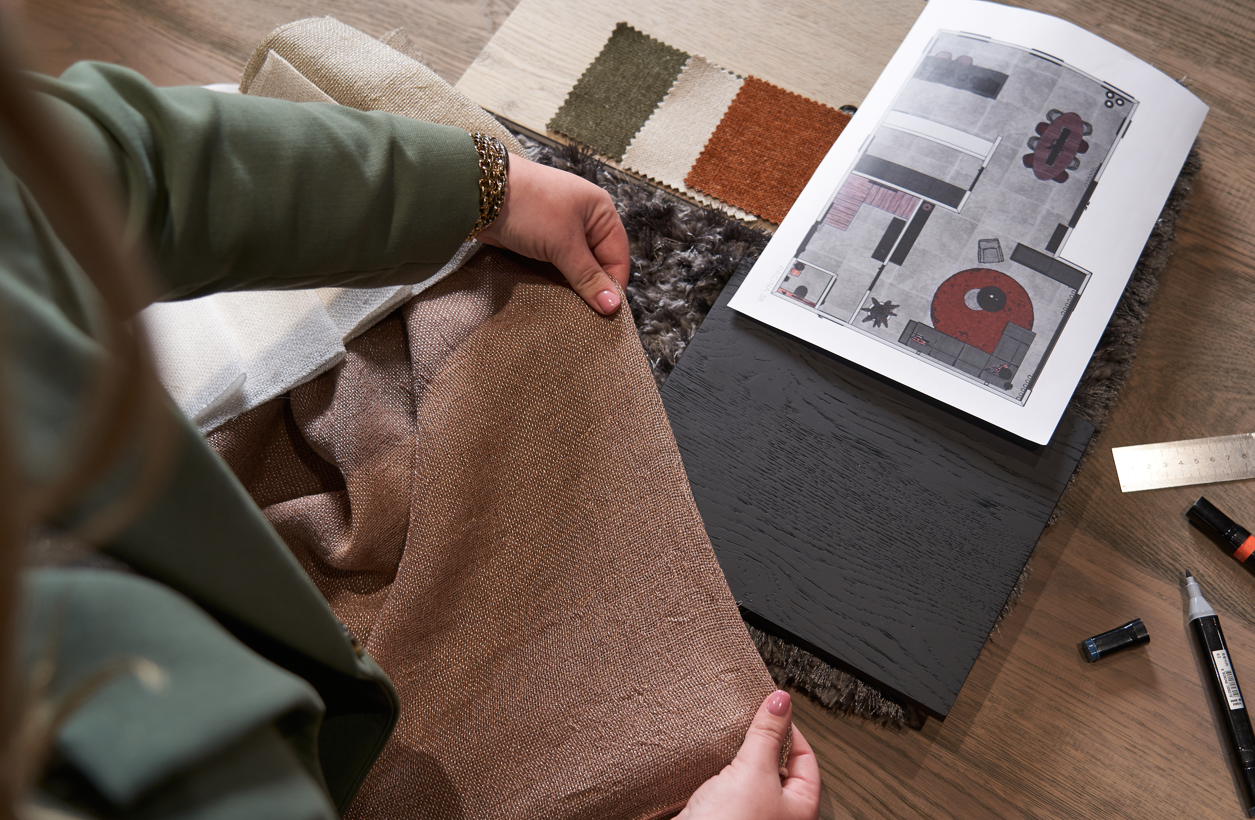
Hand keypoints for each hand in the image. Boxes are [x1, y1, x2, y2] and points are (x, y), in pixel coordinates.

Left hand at [476, 153, 629, 315]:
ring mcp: (561, 229)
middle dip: (591, 286)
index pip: (618, 256)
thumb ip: (587, 276)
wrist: (478, 192)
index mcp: (600, 211)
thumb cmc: (528, 206)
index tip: (606, 312)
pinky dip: (555, 278)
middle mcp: (585, 219)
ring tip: (568, 306)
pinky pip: (556, 265)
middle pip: (598, 262)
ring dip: (571, 284)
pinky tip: (552, 294)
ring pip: (576, 266)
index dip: (613, 284)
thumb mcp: (563, 244)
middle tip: (587, 314)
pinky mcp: (540, 239)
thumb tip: (612, 306)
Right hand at [677, 690, 821, 819]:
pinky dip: (718, 776)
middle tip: (747, 724)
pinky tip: (708, 767)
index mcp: (801, 809)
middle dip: (760, 745)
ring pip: (749, 780)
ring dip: (736, 761)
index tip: (770, 711)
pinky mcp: (722, 818)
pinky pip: (726, 791)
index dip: (790, 730)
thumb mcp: (754, 771)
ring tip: (725, 744)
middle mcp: (779, 816)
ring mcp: (750, 818)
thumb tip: (781, 701)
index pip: (806, 759)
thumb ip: (768, 734)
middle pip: (777, 768)